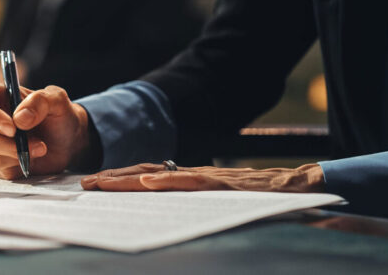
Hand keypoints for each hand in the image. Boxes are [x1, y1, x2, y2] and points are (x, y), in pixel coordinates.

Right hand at [0, 79, 88, 178]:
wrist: (67, 141)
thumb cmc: (58, 114)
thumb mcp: (57, 100)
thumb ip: (41, 101)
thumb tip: (19, 119)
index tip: (13, 127)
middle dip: (10, 143)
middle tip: (36, 142)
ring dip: (19, 154)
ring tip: (40, 147)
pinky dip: (18, 164)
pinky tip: (31, 156)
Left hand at [81, 163, 324, 192]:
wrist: (303, 188)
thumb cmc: (264, 201)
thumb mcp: (222, 208)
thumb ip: (197, 209)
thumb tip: (165, 214)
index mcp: (195, 183)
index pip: (151, 179)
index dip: (122, 179)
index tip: (95, 184)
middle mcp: (197, 177)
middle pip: (148, 174)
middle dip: (114, 178)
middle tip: (84, 183)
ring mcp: (211, 180)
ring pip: (163, 177)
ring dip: (129, 179)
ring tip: (102, 183)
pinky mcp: (228, 186)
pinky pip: (195, 183)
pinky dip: (170, 183)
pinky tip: (148, 185)